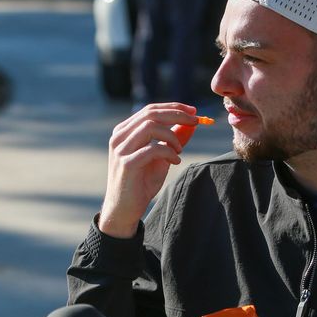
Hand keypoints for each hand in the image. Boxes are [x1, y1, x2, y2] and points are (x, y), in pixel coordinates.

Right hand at [99, 103, 202, 238]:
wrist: (125, 209)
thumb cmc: (141, 182)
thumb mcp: (160, 157)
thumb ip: (172, 140)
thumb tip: (190, 124)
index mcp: (125, 131)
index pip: (150, 110)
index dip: (173, 107)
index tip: (194, 111)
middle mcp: (119, 136)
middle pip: (151, 114)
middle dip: (177, 115)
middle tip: (196, 121)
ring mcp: (121, 149)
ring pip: (151, 127)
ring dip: (172, 136)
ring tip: (180, 150)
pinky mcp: (126, 163)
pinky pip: (152, 149)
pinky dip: (169, 152)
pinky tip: (175, 162)